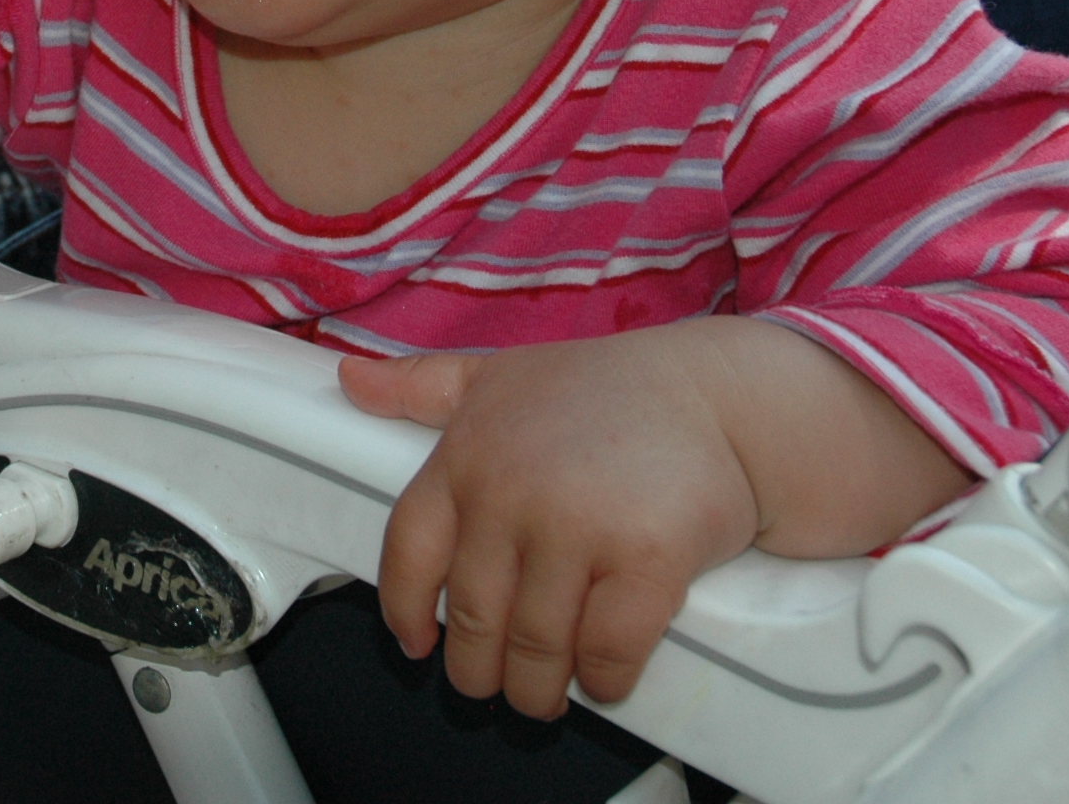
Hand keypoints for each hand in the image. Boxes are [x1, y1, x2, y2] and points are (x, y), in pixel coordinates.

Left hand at [340, 331, 761, 719]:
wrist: (718, 395)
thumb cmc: (606, 390)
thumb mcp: (501, 374)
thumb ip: (423, 385)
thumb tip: (349, 379)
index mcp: (467, 454)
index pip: (409, 551)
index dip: (406, 609)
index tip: (417, 644)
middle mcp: (511, 492)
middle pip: (475, 617)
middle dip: (480, 668)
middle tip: (496, 685)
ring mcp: (578, 527)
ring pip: (536, 646)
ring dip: (537, 686)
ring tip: (543, 695)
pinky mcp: (647, 559)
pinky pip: (607, 650)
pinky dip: (602, 679)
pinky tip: (603, 679)